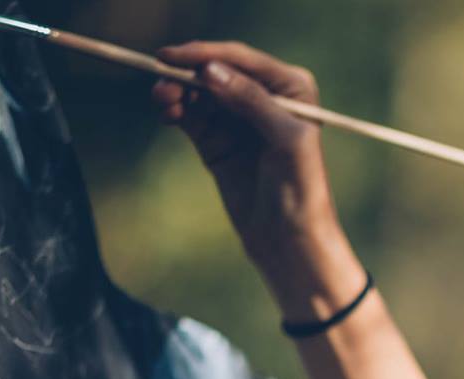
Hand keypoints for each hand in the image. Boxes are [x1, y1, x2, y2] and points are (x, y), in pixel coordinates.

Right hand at [149, 42, 360, 307]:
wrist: (289, 240)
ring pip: (198, 92)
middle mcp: (264, 96)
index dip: (207, 54)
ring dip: (177, 91)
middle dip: (187, 73)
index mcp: (290, 87)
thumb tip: (210, 71)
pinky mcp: (217, 141)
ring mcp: (237, 118)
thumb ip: (251, 101)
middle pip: (216, 72)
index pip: (242, 60)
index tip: (173, 56)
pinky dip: (177, 110)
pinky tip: (167, 114)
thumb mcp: (285, 140)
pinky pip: (191, 115)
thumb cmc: (302, 189)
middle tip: (161, 81)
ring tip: (161, 100)